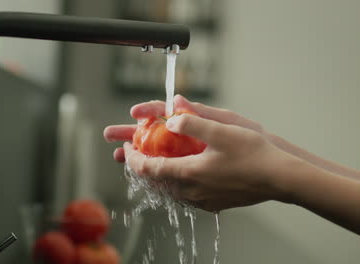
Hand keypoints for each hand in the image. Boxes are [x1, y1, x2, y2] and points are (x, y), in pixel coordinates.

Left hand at [104, 95, 290, 210]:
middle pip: (155, 182)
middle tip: (133, 153)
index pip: (149, 169)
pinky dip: (173, 183)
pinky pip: (184, 195)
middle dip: (140, 167)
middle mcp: (192, 191)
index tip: (126, 148)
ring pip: (169, 191)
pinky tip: (179, 174)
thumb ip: (193, 122)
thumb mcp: (222, 130)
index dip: (133, 159)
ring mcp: (203, 200)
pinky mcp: (214, 204)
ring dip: (156, 176)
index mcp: (189, 173)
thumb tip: (170, 118)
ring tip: (152, 161)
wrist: (280, 179)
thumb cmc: (254, 154)